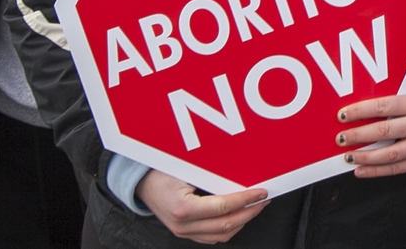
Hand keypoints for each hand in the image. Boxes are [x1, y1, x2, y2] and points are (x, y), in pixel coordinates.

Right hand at [136, 170, 267, 243]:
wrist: (142, 184)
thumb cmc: (162, 172)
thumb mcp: (186, 168)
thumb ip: (212, 174)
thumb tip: (241, 172)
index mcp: (183, 208)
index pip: (223, 207)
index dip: (245, 200)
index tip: (261, 193)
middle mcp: (183, 225)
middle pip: (226, 225)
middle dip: (250, 212)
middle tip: (263, 200)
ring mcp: (184, 232)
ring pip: (221, 235)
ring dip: (243, 221)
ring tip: (255, 207)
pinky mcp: (186, 234)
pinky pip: (213, 238)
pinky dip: (230, 228)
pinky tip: (240, 216)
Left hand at [336, 91, 405, 177]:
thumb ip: (389, 106)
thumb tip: (357, 115)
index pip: (384, 106)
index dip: (360, 112)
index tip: (343, 115)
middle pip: (384, 131)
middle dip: (358, 135)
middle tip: (341, 138)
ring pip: (389, 154)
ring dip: (365, 156)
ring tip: (349, 155)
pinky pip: (396, 169)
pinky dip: (375, 171)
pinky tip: (361, 169)